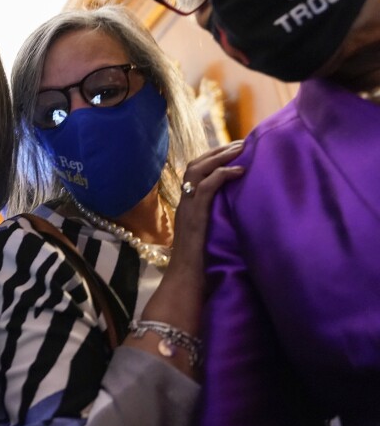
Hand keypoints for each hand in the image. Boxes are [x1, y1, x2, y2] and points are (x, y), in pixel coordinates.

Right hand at [171, 140, 245, 274]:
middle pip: (195, 164)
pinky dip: (222, 174)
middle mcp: (184, 203)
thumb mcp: (210, 236)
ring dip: (220, 156)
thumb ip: (219, 221)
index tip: (234, 151)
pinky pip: (206, 187)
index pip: (195, 172)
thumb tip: (240, 213)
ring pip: (197, 170)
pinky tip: (240, 171)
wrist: (186, 282)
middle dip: (218, 150)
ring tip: (241, 149)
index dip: (213, 158)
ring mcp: (187, 208)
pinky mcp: (194, 215)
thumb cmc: (201, 266)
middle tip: (241, 143)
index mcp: (187, 206)